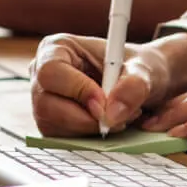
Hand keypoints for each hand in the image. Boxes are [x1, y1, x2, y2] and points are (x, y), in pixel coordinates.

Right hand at [29, 34, 186, 136]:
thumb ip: (133, 86)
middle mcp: (42, 73)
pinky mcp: (50, 122)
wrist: (138, 83)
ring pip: (52, 125)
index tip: (104, 102)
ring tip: (117, 116)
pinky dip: (86, 136)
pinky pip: (60, 138)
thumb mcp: (143, 69)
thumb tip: (112, 113)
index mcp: (57, 48)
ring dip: (89, 128)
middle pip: (46, 105)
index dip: (77, 90)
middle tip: (117, 116)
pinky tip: (104, 123)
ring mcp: (43, 100)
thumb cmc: (135, 68)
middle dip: (85, 117)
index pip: (51, 72)